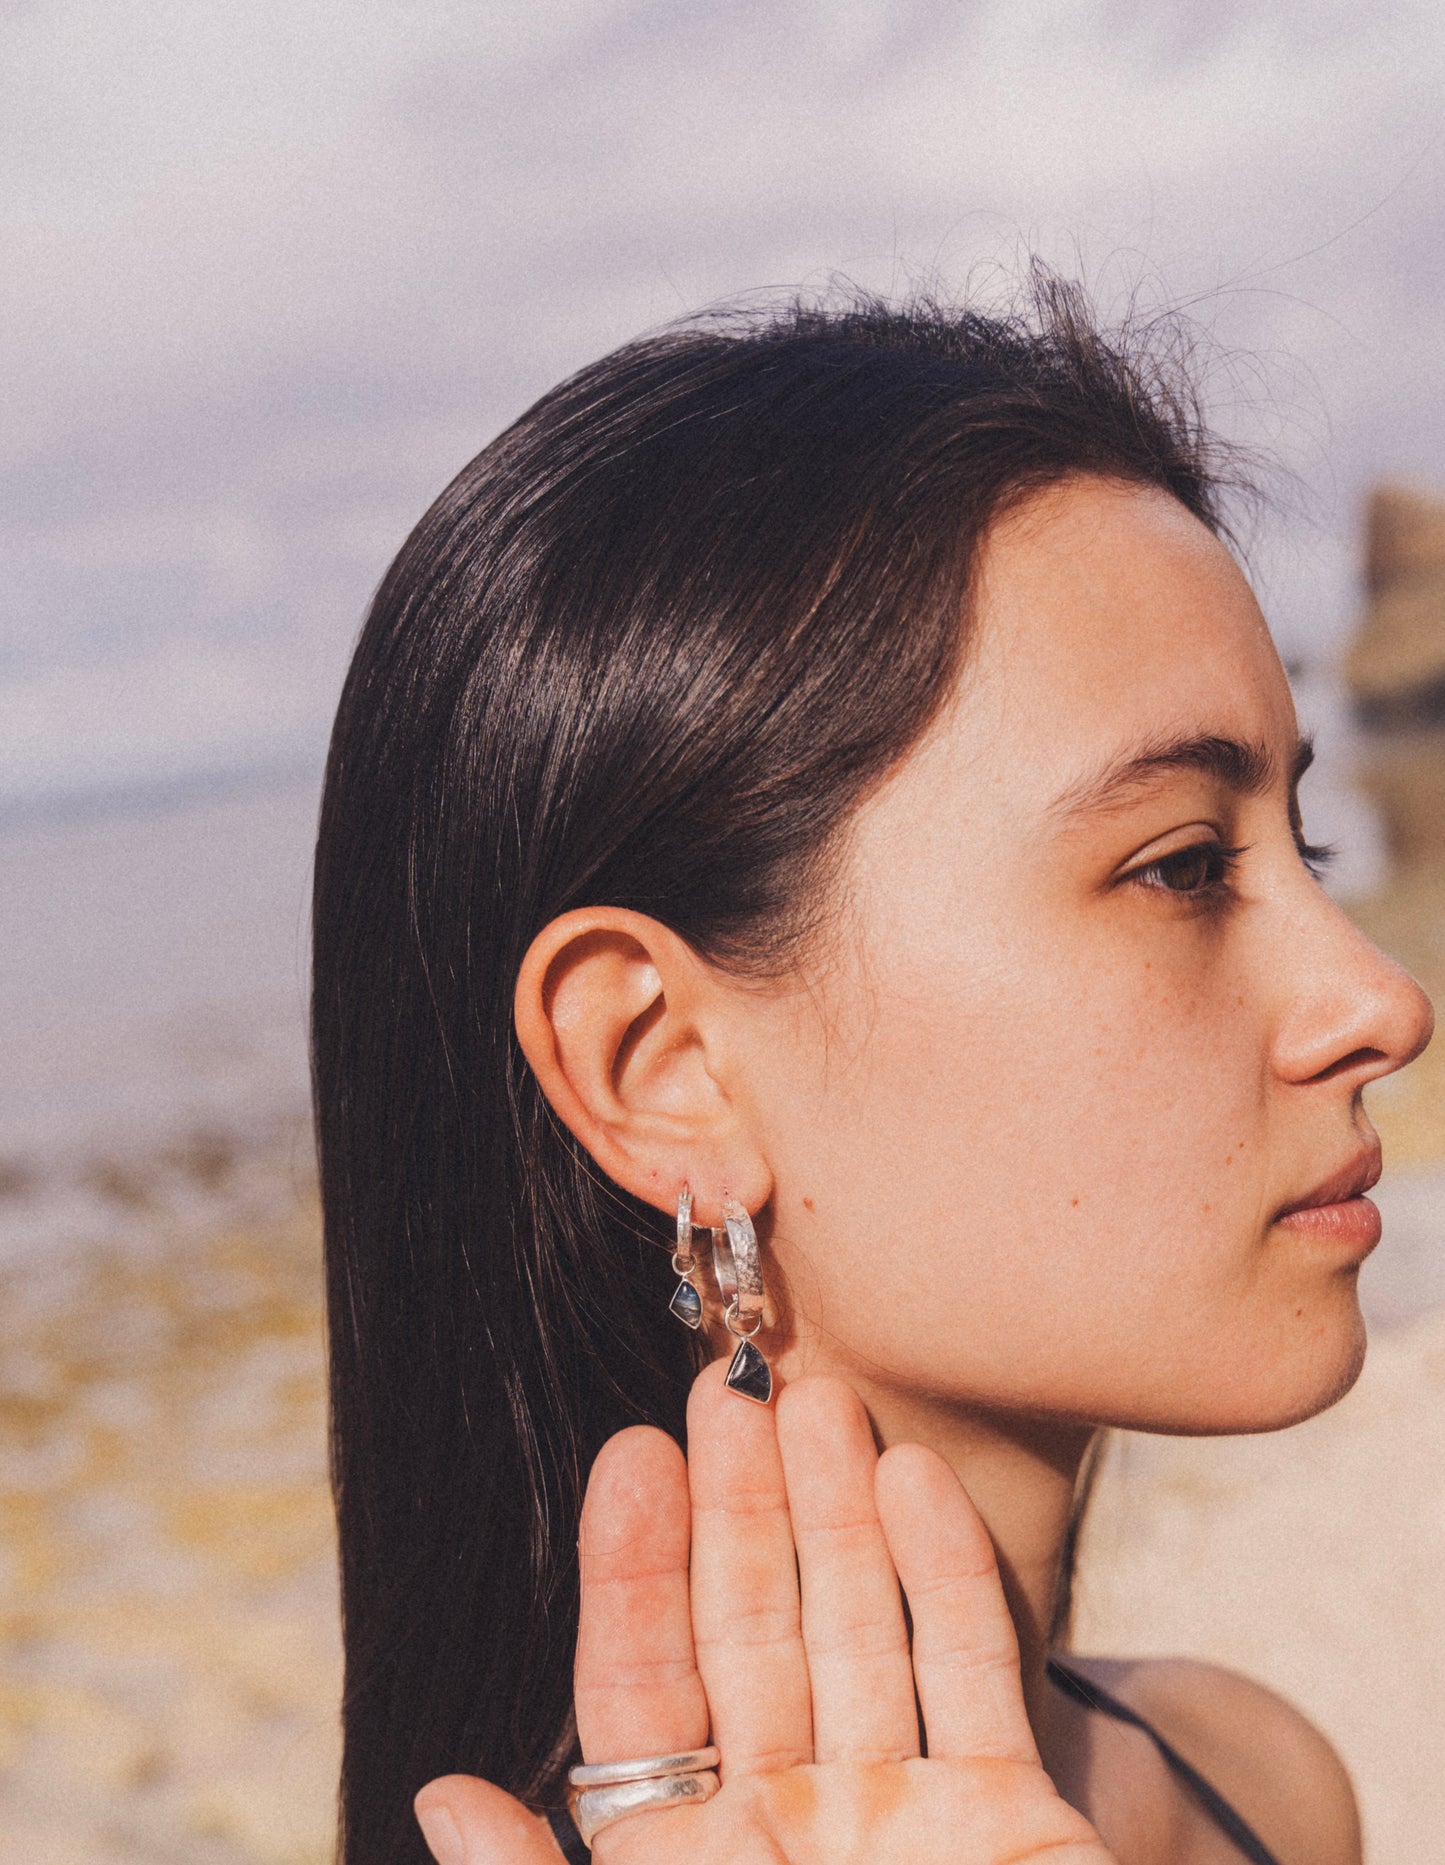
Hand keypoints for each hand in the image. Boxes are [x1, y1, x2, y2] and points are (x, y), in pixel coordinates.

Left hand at [418, 1362, 1113, 1863]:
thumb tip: (442, 1794)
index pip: (641, 1691)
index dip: (633, 1571)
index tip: (630, 1454)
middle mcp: (788, 1828)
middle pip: (752, 1633)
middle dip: (739, 1511)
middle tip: (728, 1384)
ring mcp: (903, 1817)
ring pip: (860, 1629)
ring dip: (838, 1512)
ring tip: (815, 1396)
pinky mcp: (1011, 1821)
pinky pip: (972, 1674)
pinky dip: (948, 1576)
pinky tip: (910, 1477)